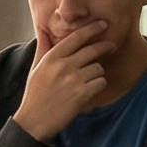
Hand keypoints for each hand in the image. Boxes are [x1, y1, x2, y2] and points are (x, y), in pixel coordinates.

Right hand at [13, 19, 114, 142]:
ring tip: (90, 79)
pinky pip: (101, 82)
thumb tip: (44, 30)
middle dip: (105, 46)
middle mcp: (63, 66)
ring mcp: (73, 80)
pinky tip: (91, 90)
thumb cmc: (35, 95)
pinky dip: (98, 85)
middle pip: (92, 50)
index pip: (76, 37)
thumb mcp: (35, 68)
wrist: (34, 122)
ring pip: (98, 68)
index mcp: (52, 58)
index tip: (102, 24)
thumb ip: (43, 48)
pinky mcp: (82, 95)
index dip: (92, 28)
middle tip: (111, 46)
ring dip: (97, 72)